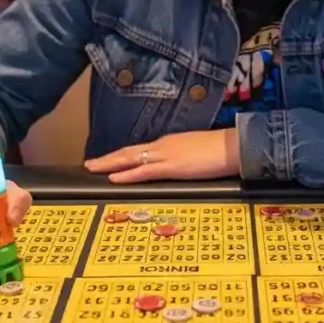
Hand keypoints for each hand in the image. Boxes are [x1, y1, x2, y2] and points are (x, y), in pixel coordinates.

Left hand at [84, 129, 239, 183]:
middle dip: (108, 158)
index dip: (121, 156)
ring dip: (110, 164)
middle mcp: (163, 146)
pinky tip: (115, 178)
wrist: (233, 146)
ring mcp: (166, 155)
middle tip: (90, 164)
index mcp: (169, 144)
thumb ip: (183, 158)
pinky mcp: (172, 167)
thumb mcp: (196, 153)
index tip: (108, 160)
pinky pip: (145, 171)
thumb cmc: (220, 151)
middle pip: (129, 152)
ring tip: (94, 168)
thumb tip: (177, 166)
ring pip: (131, 159)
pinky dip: (127, 174)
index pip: (140, 150)